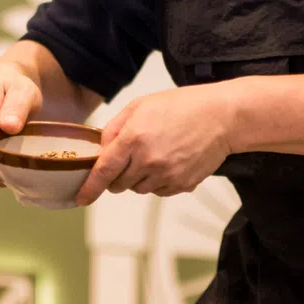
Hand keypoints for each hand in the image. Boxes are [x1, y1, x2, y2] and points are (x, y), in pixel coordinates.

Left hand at [76, 84, 233, 205]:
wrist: (221, 117)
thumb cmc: (181, 106)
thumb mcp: (140, 105)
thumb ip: (115, 128)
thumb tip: (101, 150)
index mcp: (134, 139)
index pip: (104, 171)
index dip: (90, 188)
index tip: (81, 198)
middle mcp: (148, 161)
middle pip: (119, 185)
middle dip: (117, 175)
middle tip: (129, 157)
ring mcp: (167, 176)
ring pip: (138, 189)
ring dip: (138, 178)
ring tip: (155, 154)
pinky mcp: (182, 185)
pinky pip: (159, 191)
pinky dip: (157, 181)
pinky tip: (170, 160)